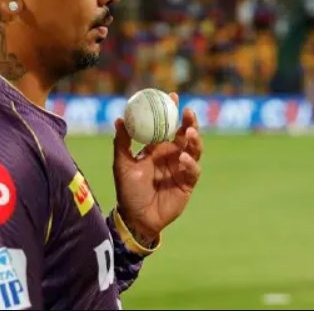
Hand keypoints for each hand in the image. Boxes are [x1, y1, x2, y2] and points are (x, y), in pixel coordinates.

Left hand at [113, 93, 202, 243]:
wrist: (136, 218)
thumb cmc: (127, 191)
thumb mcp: (122, 165)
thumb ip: (122, 143)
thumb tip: (119, 119)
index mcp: (157, 148)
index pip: (167, 125)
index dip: (171, 110)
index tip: (172, 96)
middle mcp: (172, 155)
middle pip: (186, 134)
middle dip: (190, 122)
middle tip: (188, 112)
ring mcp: (181, 169)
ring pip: (194, 150)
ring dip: (194, 140)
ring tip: (190, 133)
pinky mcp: (188, 183)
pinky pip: (193, 170)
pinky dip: (190, 163)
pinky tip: (183, 159)